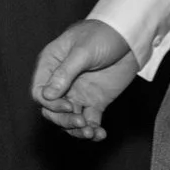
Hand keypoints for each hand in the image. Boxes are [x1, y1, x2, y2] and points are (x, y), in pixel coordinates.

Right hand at [32, 19, 137, 141]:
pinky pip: (89, 121)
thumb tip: (46, 96)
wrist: (130, 35)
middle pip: (52, 110)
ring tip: (90, 133)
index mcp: (52, 65)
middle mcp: (62, 82)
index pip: (40, 92)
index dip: (50, 104)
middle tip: (80, 122)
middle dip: (63, 120)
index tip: (69, 105)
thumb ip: (65, 72)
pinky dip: (92, 130)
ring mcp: (78, 93)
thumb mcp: (83, 51)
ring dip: (77, 130)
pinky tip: (100, 134)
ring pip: (69, 119)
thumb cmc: (103, 34)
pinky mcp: (96, 101)